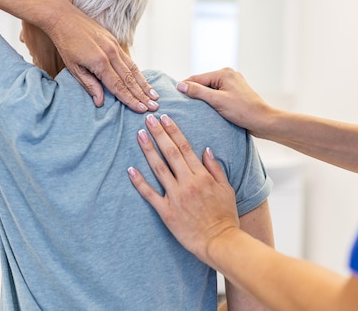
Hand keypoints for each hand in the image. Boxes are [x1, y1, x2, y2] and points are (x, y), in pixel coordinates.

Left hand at [44, 0, 158, 112]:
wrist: (64, 17)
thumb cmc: (66, 44)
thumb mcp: (73, 68)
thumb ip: (89, 85)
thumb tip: (100, 102)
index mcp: (100, 62)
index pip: (118, 86)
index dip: (131, 99)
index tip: (142, 110)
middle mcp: (111, 53)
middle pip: (130, 79)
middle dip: (142, 95)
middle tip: (154, 107)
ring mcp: (114, 46)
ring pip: (133, 68)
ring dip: (144, 84)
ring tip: (154, 95)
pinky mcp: (114, 41)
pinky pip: (129, 60)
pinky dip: (137, 72)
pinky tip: (142, 80)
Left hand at [127, 113, 239, 264]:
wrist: (220, 240)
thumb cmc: (225, 216)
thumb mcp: (226, 188)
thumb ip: (215, 168)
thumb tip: (206, 149)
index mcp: (202, 175)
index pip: (184, 147)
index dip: (173, 131)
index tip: (165, 118)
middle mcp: (188, 182)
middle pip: (170, 152)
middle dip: (158, 133)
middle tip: (147, 119)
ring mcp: (176, 197)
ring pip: (158, 168)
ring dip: (148, 150)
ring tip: (139, 135)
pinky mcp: (166, 212)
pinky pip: (150, 194)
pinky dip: (139, 182)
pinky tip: (130, 169)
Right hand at [176, 68, 272, 136]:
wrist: (263, 121)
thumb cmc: (243, 111)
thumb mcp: (217, 101)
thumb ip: (198, 92)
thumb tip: (180, 85)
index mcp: (224, 73)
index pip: (197, 78)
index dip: (184, 87)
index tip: (172, 96)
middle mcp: (228, 74)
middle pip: (203, 82)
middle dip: (193, 92)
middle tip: (180, 104)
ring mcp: (232, 83)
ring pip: (210, 89)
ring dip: (202, 97)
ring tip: (192, 108)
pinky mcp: (235, 92)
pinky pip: (217, 93)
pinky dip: (210, 100)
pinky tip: (205, 108)